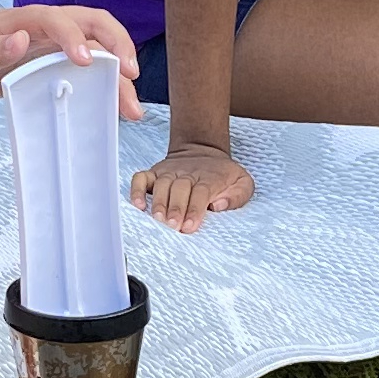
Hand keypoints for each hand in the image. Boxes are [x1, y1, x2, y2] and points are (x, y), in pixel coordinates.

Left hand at [0, 4, 142, 114]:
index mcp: (23, 19)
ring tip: (130, 108)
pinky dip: (105, 85)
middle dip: (117, 45)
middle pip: (93, 23)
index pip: (58, 19)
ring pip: (97, 49)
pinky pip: (87, 69)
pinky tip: (114, 107)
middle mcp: (44, 27)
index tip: (84, 62)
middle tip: (130, 74)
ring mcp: (51, 44)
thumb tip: (21, 41)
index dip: (74, 37)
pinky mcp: (52, 62)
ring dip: (117, 74)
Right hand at [130, 143, 255, 233]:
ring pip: (161, 184)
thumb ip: (238, 196)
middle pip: (179, 188)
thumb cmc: (223, 175)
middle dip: (175, 208)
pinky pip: (141, 178)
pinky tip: (138, 205)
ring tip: (158, 219)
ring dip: (159, 202)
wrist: (203, 151)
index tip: (190, 226)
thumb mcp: (243, 183)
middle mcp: (187, 173)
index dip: (195, 209)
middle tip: (173, 225)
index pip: (201, 192)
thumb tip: (219, 205)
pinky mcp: (155, 172)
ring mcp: (169, 172)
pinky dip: (136, 190)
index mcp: (210, 177)